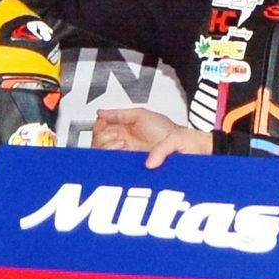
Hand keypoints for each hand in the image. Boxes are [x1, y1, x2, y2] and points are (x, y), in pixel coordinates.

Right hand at [91, 105, 209, 167]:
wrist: (181, 146)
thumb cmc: (167, 130)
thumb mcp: (141, 114)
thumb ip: (120, 114)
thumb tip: (101, 113)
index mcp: (123, 128)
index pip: (100, 128)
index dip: (99, 125)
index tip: (105, 123)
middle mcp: (121, 142)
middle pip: (97, 141)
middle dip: (102, 135)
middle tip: (115, 134)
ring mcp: (125, 154)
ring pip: (101, 152)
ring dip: (107, 144)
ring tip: (120, 142)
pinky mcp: (129, 165)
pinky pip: (112, 164)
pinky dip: (111, 155)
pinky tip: (121, 149)